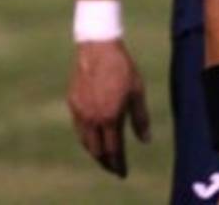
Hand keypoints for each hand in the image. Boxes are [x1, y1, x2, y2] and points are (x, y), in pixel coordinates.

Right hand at [67, 38, 150, 176]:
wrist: (97, 46)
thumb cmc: (121, 68)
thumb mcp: (137, 92)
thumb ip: (140, 119)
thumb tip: (145, 141)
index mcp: (110, 117)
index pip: (113, 151)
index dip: (118, 165)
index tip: (122, 173)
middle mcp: (92, 118)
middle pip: (96, 151)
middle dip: (105, 162)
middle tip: (113, 167)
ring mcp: (80, 110)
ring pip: (85, 140)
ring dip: (94, 150)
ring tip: (102, 154)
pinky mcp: (72, 101)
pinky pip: (78, 126)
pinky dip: (85, 136)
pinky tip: (92, 134)